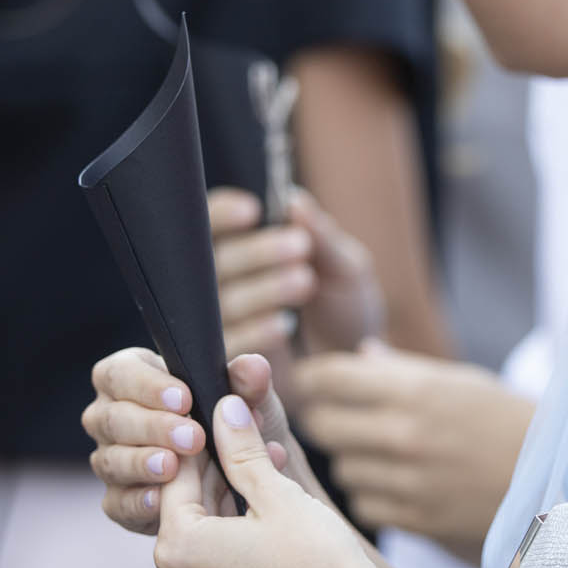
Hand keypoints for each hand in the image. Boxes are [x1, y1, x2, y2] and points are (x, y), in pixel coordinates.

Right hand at [85, 348, 306, 534]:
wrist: (252, 480)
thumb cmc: (239, 426)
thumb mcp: (250, 403)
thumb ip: (248, 383)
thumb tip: (253, 367)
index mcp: (135, 379)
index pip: (119, 373)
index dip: (145, 385)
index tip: (186, 400)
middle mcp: (114, 419)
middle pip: (111, 418)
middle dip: (152, 427)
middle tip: (192, 439)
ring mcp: (113, 461)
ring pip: (110, 460)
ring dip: (142, 464)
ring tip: (174, 467)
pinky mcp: (120, 502)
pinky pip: (117, 503)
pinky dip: (138, 502)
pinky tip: (160, 501)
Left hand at [154, 393, 408, 567]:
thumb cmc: (318, 563)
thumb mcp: (278, 495)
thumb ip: (242, 451)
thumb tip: (225, 408)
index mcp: (180, 548)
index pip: (176, 476)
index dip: (202, 439)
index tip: (221, 413)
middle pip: (189, 505)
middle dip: (222, 468)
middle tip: (252, 435)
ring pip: (204, 531)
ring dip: (232, 498)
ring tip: (270, 467)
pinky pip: (215, 560)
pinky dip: (236, 532)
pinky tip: (269, 507)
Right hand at [212, 186, 384, 357]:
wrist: (355, 367)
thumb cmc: (345, 307)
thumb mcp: (346, 268)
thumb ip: (321, 236)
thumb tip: (293, 200)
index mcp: (243, 248)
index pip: (212, 221)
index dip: (225, 214)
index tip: (255, 211)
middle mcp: (222, 284)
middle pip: (215, 260)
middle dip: (258, 251)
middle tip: (300, 247)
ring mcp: (221, 325)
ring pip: (222, 300)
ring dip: (263, 288)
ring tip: (305, 282)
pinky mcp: (229, 363)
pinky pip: (229, 343)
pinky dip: (255, 331)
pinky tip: (283, 325)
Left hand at [294, 343, 534, 561]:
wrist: (549, 474)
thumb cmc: (501, 417)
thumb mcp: (457, 379)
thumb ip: (401, 368)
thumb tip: (359, 353)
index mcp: (415, 389)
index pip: (330, 378)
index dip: (313, 377)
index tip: (313, 380)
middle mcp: (405, 433)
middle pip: (323, 424)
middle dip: (325, 417)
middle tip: (338, 414)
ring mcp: (408, 480)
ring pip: (340, 468)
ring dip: (350, 458)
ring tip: (377, 450)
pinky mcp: (415, 517)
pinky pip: (362, 504)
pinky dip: (370, 492)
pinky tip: (391, 480)